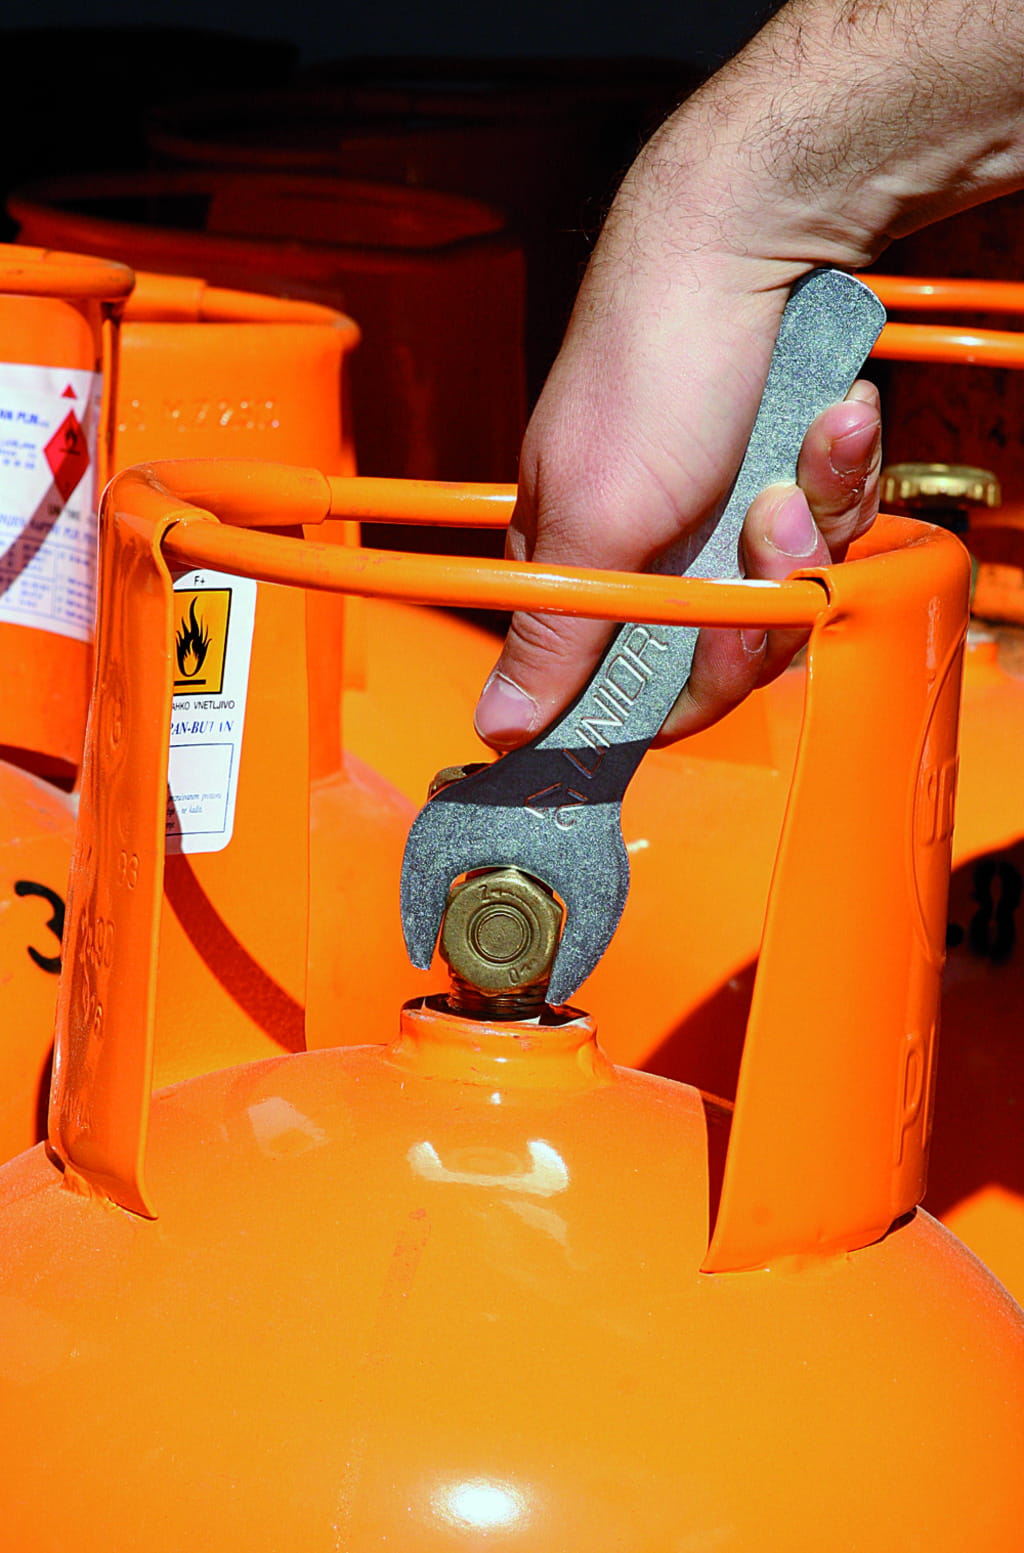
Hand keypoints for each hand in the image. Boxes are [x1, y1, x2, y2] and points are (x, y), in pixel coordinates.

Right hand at [473, 280, 880, 750]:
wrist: (747, 237)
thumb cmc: (649, 366)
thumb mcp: (595, 520)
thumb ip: (554, 636)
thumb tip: (496, 726)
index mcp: (584, 568)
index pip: (633, 684)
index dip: (689, 680)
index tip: (725, 645)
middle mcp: (655, 546)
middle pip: (728, 642)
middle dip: (764, 589)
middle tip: (768, 529)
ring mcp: (726, 508)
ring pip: (791, 580)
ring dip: (812, 515)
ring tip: (802, 445)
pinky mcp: (786, 470)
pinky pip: (833, 517)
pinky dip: (840, 468)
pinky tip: (832, 414)